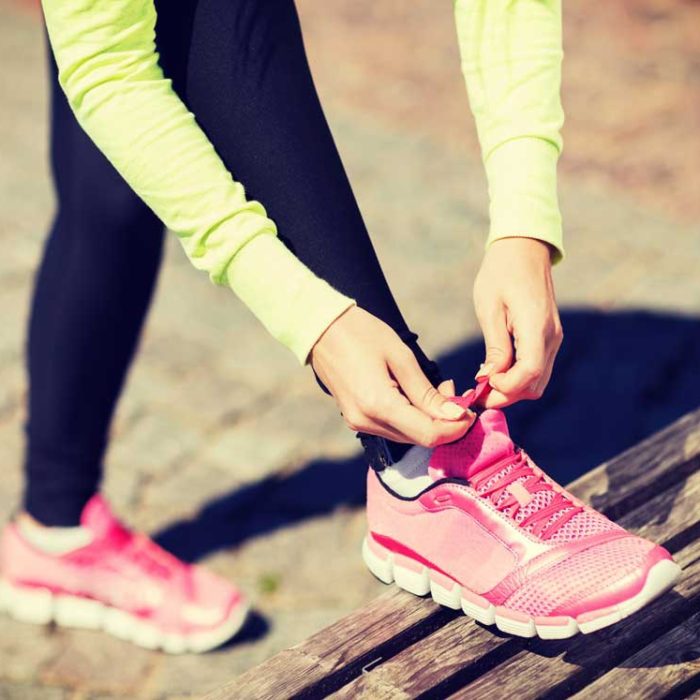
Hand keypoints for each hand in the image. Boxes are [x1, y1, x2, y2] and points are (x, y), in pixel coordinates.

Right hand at [311, 307, 474, 446]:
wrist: (320, 328)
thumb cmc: (362, 333)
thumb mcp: (400, 356)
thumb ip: (427, 392)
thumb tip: (455, 416)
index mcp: (379, 405)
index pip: (428, 434)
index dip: (456, 427)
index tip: (470, 410)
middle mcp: (367, 422)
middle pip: (418, 439)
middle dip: (444, 422)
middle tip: (454, 392)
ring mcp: (358, 422)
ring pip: (406, 435)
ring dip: (429, 420)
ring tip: (437, 390)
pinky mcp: (355, 418)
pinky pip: (392, 427)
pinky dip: (411, 417)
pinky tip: (416, 395)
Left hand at [472, 237, 562, 407]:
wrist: (523, 249)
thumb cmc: (501, 273)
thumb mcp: (490, 309)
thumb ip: (495, 347)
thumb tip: (490, 378)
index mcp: (536, 327)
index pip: (529, 373)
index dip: (506, 387)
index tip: (483, 385)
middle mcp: (551, 337)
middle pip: (535, 384)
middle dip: (507, 395)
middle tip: (477, 394)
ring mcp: (554, 338)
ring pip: (538, 381)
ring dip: (513, 389)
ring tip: (484, 384)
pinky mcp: (549, 337)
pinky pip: (538, 368)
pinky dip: (519, 378)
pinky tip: (497, 371)